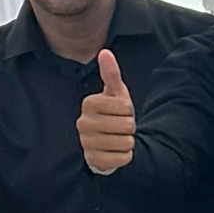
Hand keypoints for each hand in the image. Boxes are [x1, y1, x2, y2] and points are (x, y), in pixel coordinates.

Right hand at [78, 48, 134, 175]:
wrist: (106, 141)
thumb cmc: (113, 112)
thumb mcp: (114, 93)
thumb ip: (111, 73)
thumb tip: (105, 52)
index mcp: (88, 104)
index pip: (124, 106)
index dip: (128, 109)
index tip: (120, 111)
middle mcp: (83, 123)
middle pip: (127, 125)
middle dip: (130, 126)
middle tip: (121, 126)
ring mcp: (86, 143)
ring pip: (126, 142)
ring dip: (128, 141)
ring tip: (119, 138)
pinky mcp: (94, 161)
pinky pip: (123, 158)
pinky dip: (126, 156)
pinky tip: (117, 151)